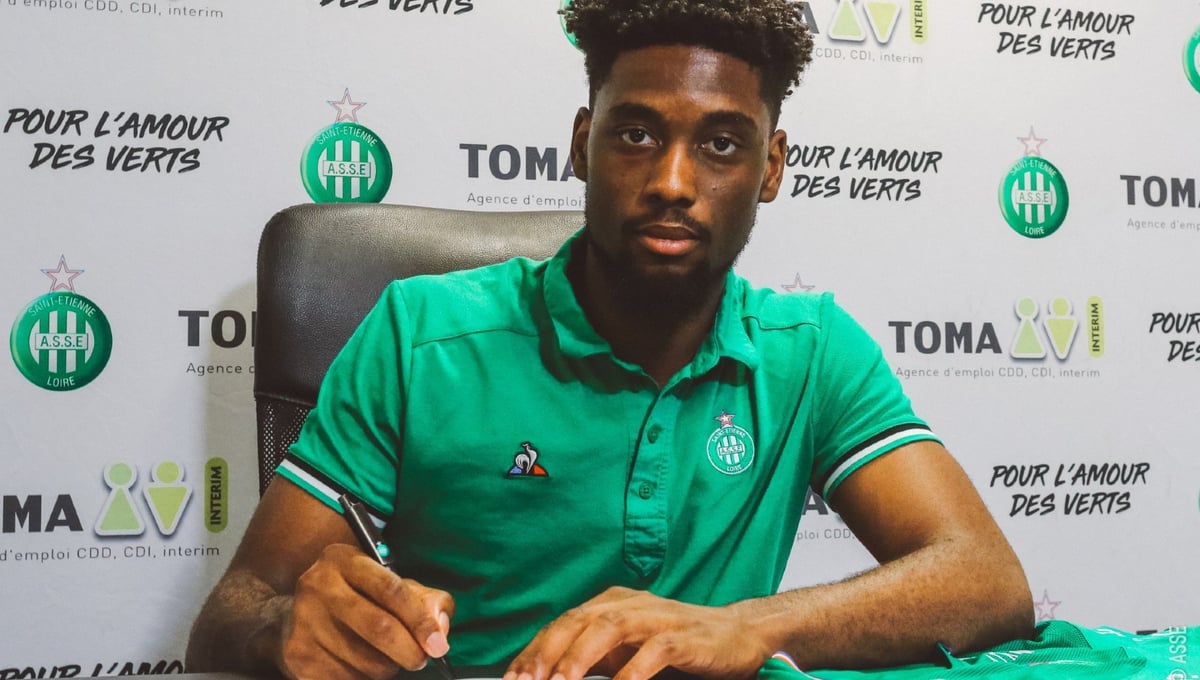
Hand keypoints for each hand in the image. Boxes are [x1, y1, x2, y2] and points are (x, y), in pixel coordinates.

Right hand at [277, 542, 454, 679]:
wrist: (288, 618)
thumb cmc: (353, 598)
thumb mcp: (386, 584)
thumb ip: (423, 599)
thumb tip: (439, 627)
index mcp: (344, 560)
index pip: (392, 589)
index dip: (421, 620)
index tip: (438, 644)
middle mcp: (318, 585)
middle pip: (379, 628)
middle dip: (409, 651)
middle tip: (419, 659)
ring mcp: (304, 622)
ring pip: (366, 661)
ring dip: (386, 667)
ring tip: (383, 657)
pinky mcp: (297, 656)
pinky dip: (363, 679)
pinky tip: (358, 665)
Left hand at [504, 586, 770, 679]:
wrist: (738, 634)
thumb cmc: (678, 644)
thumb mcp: (629, 650)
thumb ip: (595, 658)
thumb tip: (553, 676)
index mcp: (612, 604)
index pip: (563, 624)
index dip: (535, 651)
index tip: (513, 678)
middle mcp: (630, 604)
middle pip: (579, 621)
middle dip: (548, 652)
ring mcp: (658, 618)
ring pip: (609, 627)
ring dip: (580, 656)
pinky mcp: (684, 637)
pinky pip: (653, 651)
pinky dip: (632, 671)